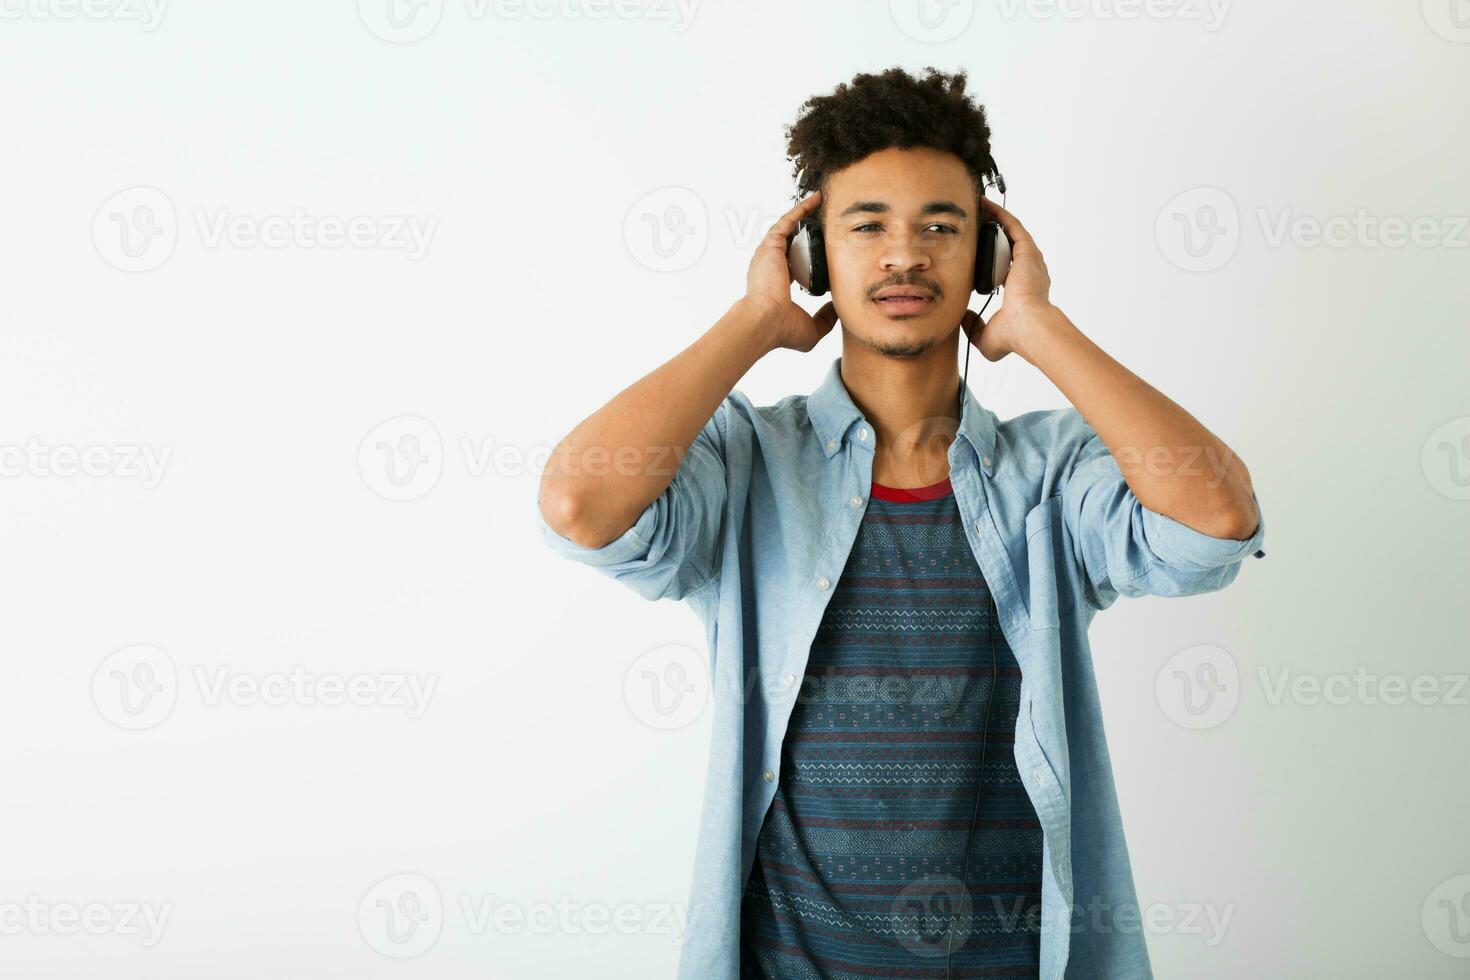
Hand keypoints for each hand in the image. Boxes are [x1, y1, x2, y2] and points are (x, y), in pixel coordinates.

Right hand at [744, 190, 838, 352]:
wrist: (766, 322)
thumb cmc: (782, 330)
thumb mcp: (812, 329)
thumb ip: (826, 319)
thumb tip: (839, 308)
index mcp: (776, 285)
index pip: (793, 265)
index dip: (808, 256)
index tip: (824, 252)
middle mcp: (769, 268)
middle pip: (791, 243)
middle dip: (807, 231)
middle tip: (826, 222)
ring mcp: (768, 255)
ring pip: (789, 228)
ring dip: (805, 215)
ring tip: (822, 204)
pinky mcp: (771, 246)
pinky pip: (787, 221)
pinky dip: (800, 210)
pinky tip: (815, 200)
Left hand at [963, 198, 1056, 361]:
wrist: (1030, 327)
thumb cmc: (1015, 336)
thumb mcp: (985, 336)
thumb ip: (973, 327)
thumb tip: (962, 317)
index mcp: (1021, 291)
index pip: (1004, 269)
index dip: (989, 260)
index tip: (974, 255)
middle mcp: (1028, 273)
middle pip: (1007, 247)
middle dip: (991, 235)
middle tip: (973, 225)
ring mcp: (1029, 261)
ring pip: (1009, 233)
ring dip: (994, 220)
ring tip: (977, 210)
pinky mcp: (1027, 251)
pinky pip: (1012, 226)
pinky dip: (999, 215)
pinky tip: (986, 206)